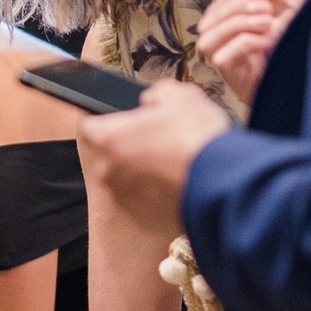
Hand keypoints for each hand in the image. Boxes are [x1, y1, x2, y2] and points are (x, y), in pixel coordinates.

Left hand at [78, 82, 230, 235]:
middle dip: (129, 144)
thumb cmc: (197, 138)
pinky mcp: (140, 217)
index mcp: (108, 138)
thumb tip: (151, 100)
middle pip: (108, 152)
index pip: (88, 124)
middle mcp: (107, 170)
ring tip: (172, 160)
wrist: (221, 183)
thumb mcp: (179, 96)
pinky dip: (154, 190)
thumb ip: (156, 94)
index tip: (123, 119)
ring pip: (125, 176)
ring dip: (142, 168)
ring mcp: (122, 197)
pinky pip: (142, 198)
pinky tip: (177, 180)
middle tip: (157, 137)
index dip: (106, 118)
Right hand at [196, 0, 310, 104]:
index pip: (217, 6)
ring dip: (236, 25)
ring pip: (207, 40)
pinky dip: (247, 42)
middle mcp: (225, 45)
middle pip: (206, 22)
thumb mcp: (300, 7)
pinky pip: (224, 57)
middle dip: (235, 8)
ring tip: (267, 23)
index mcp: (236, 28)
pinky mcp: (233, 78)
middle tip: (266, 9)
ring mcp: (227, 63)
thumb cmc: (306, 42)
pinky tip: (269, 41)